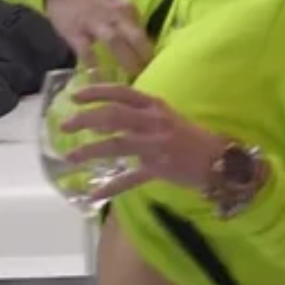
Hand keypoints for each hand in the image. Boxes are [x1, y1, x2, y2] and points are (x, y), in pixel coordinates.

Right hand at [44, 0, 153, 76]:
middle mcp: (116, 15)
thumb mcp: (117, 5)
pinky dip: (94, 68)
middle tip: (146, 78)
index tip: (154, 69)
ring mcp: (95, 23)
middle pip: (136, 38)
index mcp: (128, 9)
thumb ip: (129, 24)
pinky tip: (100, 82)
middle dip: (142, 59)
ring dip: (125, 62)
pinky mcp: (75, 32)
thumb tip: (142, 49)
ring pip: (115, 43)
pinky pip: (87, 53)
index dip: (150, 53)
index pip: (145, 34)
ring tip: (130, 82)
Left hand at [61, 83, 223, 198]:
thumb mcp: (165, 116)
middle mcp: (154, 122)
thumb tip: (106, 116)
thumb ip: (140, 114)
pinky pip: (131, 178)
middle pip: (113, 116)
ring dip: (91, 150)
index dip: (96, 92)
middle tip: (65, 125)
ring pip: (118, 145)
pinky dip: (112, 186)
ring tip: (71, 156)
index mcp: (155, 106)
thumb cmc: (189, 137)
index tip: (74, 96)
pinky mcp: (159, 168)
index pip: (122, 92)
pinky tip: (95, 193)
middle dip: (85, 119)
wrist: (219, 159)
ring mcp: (157, 145)